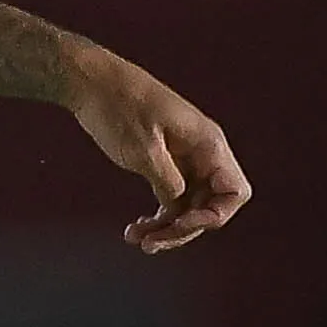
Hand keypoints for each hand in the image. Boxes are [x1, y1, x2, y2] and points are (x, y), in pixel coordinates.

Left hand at [66, 54, 251, 253]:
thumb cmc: (118, 108)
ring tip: (135, 238)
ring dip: (166, 228)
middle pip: (210, 206)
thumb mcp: (143, 151)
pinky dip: (156, 216)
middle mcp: (202, 153)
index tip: (182, 223)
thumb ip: (167, 182)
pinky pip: (171, 198)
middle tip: (150, 243)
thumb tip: (179, 207)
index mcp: (208, 143)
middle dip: (183, 229)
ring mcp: (184, 159)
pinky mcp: (164, 164)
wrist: (91, 83)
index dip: (215, 216)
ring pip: (188, 207)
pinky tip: (136, 228)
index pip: (235, 192)